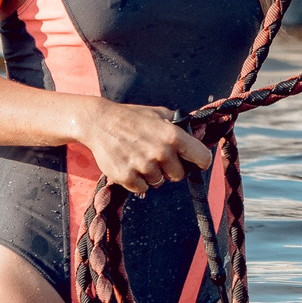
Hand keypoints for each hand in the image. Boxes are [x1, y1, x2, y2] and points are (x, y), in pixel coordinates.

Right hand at [79, 101, 211, 196]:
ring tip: (140, 158)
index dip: (201, 162)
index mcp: (173, 135)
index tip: (196, 164)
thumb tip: (200, 130)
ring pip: (159, 183)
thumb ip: (180, 123)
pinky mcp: (127, 177)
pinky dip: (138, 181)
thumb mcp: (159, 113)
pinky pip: (142, 189)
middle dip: (170, 170)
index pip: (202, 157)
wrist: (99, 122)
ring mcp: (143, 165)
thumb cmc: (132, 117)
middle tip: (157, 158)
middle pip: (179, 175)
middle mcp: (161, 152)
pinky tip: (130, 166)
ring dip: (152, 175)